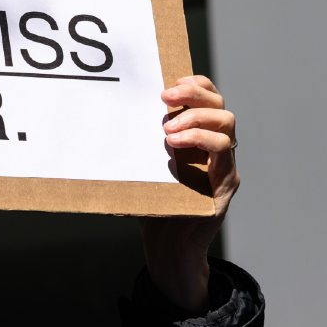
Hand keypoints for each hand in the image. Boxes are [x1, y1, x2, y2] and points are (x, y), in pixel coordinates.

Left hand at [140, 74, 238, 313]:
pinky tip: (175, 144)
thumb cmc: (154, 201)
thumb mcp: (144, 164)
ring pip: (227, 123)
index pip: (209, 98)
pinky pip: (223, 149)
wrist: (167, 244)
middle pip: (220, 104)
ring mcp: (225, 164)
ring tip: (167, 130)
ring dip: (195, 118)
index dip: (195, 84)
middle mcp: (217, 147)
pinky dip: (199, 139)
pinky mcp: (227, 182)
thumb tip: (98, 117)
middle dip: (193, 94)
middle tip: (164, 97)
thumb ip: (137, 141)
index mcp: (199, 136)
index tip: (170, 83)